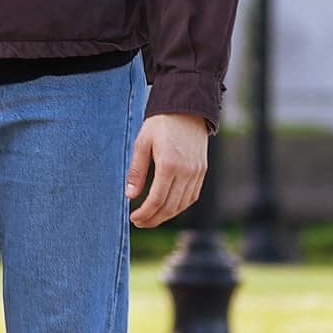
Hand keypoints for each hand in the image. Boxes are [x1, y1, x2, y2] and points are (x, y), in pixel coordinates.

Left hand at [127, 111, 209, 227]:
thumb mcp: (142, 143)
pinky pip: (192, 196)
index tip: (133, 218)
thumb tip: (130, 195)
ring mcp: (197, 173)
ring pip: (183, 205)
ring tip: (151, 218)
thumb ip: (136, 171)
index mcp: (169, 165)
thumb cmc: (160, 124)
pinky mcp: (202, 171)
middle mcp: (186, 172)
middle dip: (154, 219)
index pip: (157, 200)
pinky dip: (180, 206)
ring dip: (166, 215)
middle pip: (170, 207)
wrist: (186, 109)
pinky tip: (168, 208)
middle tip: (140, 223)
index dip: (145, 213)